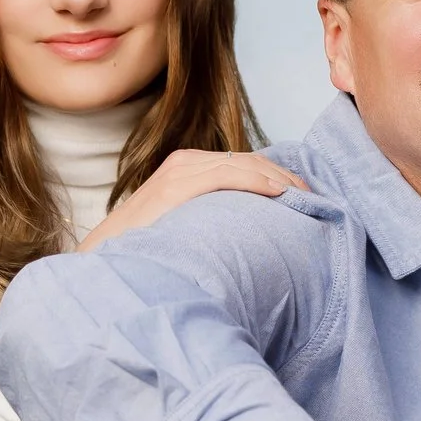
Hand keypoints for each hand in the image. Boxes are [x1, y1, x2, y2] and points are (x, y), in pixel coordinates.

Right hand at [77, 149, 308, 251]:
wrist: (106, 259)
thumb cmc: (148, 249)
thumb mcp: (186, 225)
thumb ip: (212, 216)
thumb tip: (248, 230)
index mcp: (188, 169)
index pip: (243, 163)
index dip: (276, 175)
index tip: (305, 194)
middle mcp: (184, 164)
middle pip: (248, 160)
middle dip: (284, 176)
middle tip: (314, 195)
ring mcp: (177, 172)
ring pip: (241, 164)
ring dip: (278, 178)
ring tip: (304, 195)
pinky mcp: (173, 186)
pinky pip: (225, 175)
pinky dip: (256, 180)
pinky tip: (278, 192)